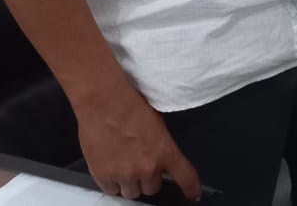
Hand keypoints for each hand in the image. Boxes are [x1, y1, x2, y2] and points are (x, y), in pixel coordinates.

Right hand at [74, 84, 200, 200]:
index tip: (193, 194)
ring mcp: (125, 174)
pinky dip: (111, 182)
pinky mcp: (104, 175)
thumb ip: (161, 146)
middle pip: (152, 188)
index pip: (185, 177)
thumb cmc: (130, 105)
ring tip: (122, 162)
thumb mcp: (157, 124)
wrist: (103, 101)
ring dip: (129, 182)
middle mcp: (147, 167)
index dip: (190, 188)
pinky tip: (109, 164)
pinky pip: (111, 190)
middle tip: (138, 162)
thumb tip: (160, 158)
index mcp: (165, 152)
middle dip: (147, 178)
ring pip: (131, 192)